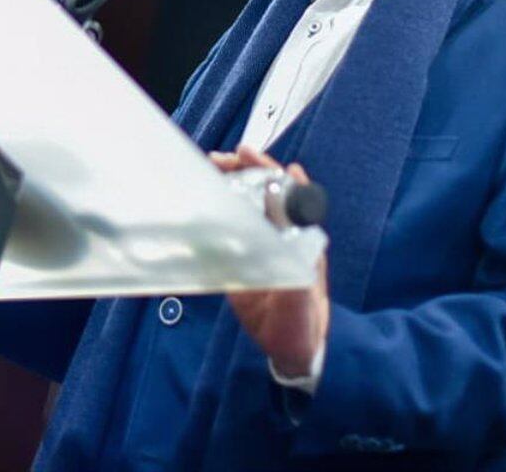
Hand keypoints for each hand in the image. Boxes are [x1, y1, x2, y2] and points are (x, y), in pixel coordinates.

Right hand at [209, 144, 330, 377]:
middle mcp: (281, 233)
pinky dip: (217, 210)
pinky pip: (230, 228)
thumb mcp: (300, 292)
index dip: (266, 168)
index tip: (245, 153)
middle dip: (243, 170)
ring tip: (209, 168)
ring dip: (231, 183)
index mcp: (300, 235)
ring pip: (247, 204)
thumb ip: (293, 257)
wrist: (294, 352)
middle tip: (218, 159)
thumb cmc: (303, 321)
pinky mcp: (243, 260)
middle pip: (264, 190)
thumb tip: (283, 225)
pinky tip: (202, 201)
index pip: (285, 189)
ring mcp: (262, 244)